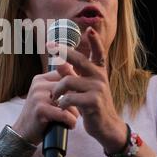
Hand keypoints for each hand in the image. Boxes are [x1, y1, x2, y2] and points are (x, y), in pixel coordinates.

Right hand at [12, 70, 79, 145]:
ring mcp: (38, 96)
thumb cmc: (40, 114)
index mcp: (40, 79)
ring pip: (68, 101)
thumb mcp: (47, 96)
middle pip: (69, 88)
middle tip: (76, 112)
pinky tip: (69, 125)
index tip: (78, 98)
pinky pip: (64, 114)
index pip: (66, 74)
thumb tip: (80, 75)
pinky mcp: (40, 109)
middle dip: (77, 101)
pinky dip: (71, 122)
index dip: (75, 87)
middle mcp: (38, 85)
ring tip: (71, 120)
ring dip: (75, 113)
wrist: (23, 132)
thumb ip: (59, 86)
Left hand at [51, 27, 126, 154]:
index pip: (99, 53)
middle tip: (50, 46)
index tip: (90, 29)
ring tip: (55, 97)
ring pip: (68, 81)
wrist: (105, 126)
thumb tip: (59, 62)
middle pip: (79, 60)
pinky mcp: (93, 102)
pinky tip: (62, 107)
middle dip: (63, 52)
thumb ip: (72, 74)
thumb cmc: (92, 104)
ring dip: (57, 90)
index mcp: (99, 71)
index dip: (95, 41)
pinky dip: (62, 102)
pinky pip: (70, 97)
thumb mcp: (83, 88)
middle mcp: (100, 77)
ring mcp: (98, 89)